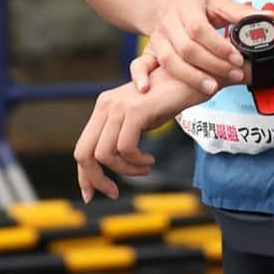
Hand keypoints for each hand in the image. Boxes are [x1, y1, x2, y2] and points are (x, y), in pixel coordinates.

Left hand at [73, 70, 203, 203]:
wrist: (190, 78)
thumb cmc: (168, 101)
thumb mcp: (139, 120)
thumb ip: (121, 136)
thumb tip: (109, 166)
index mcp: (103, 107)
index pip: (82, 147)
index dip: (84, 175)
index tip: (91, 195)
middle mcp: (106, 105)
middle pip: (84, 153)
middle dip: (95, 179)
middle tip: (114, 192)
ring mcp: (119, 106)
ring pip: (105, 154)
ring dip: (125, 170)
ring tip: (144, 169)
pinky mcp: (135, 110)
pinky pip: (126, 148)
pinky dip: (137, 162)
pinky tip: (150, 161)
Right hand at [130, 0, 249, 95]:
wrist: (156, 2)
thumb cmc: (194, 5)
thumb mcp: (217, 3)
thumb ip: (242, 14)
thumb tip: (272, 21)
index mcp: (188, 7)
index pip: (201, 30)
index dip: (219, 47)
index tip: (238, 59)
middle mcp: (169, 23)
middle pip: (187, 48)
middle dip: (212, 65)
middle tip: (233, 76)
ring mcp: (157, 37)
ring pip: (168, 60)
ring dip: (190, 77)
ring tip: (212, 89)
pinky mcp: (148, 49)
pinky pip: (139, 62)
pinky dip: (140, 75)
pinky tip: (147, 89)